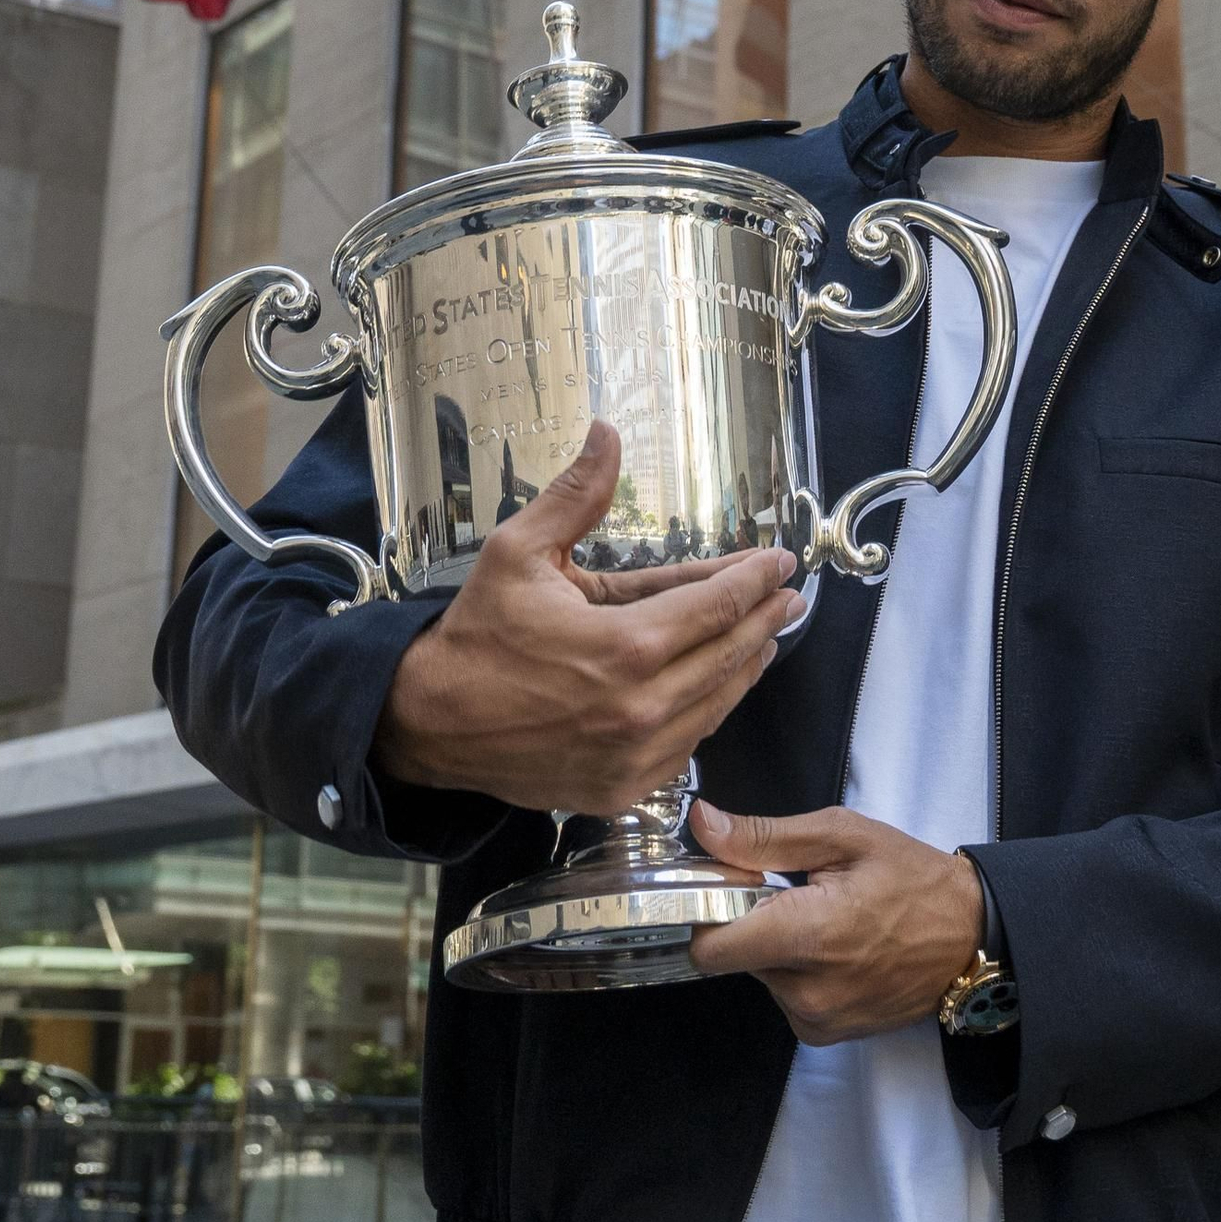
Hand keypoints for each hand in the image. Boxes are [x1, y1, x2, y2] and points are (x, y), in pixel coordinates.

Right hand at [374, 423, 802, 815]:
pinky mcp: (623, 788)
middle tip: (790, 594)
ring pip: (717, 704)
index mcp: (625, 647)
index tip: (780, 561)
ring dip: (746, 664)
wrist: (430, 722)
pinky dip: (707, 711)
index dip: (756, 579)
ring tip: (766, 634)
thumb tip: (607, 433)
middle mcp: (641, 707)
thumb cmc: (478, 633)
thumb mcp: (521, 551)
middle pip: (731, 655)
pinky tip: (716, 686)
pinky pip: (687, 745)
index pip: (718, 607)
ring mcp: (635, 756)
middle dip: (766, 617)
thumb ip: (577, 495)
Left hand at [686, 802, 983, 1044]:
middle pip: (732, 956)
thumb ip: (766, 837)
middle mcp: (805, 991)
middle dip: (747, 921)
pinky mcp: (825, 1035)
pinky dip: (797, 971)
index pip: (708, 948)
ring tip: (822, 918)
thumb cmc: (912, 879)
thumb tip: (704, 825)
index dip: (708, 909)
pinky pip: (784, 996)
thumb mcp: (842, 836)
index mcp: (807, 936)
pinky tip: (833, 948)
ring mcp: (816, 1020)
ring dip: (775, 945)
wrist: (972, 937)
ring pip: (758, 974)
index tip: (733, 882)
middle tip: (790, 891)